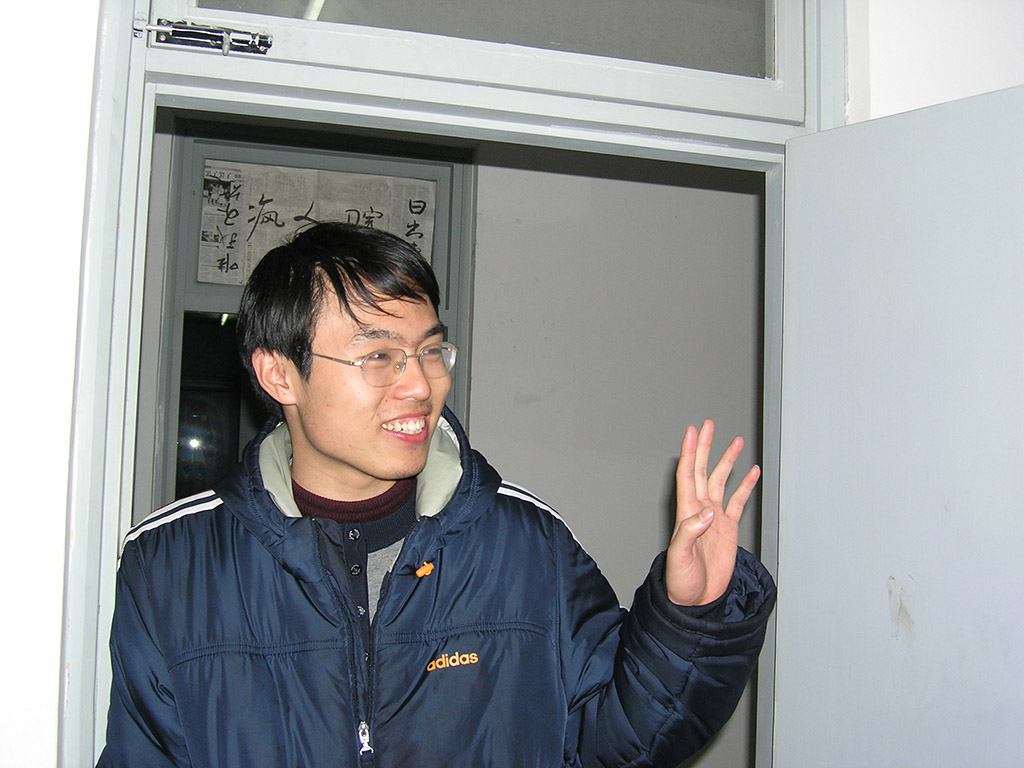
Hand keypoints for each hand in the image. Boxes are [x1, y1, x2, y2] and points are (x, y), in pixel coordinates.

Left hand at [665, 419, 759, 605]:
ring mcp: (715, 518)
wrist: (696, 600)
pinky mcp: (728, 529)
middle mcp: (700, 510)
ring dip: (728, 461)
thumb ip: (690, 533)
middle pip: (704, 471)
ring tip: (736, 442)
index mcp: (687, 512)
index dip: (690, 452)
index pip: (688, 475)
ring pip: (722, 482)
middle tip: (710, 425)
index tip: (693, 431)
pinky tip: (752, 473)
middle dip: (707, 448)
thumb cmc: (682, 581)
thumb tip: (707, 513)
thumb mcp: (680, 557)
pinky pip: (738, 502)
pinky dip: (745, 486)